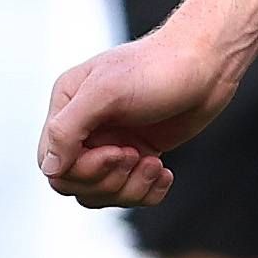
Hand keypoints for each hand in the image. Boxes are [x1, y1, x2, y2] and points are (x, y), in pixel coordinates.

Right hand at [38, 28, 238, 210]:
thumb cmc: (158, 69)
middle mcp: (85, 127)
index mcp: (67, 106)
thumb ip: (68, 128)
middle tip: (137, 154)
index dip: (83, 170)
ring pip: (103, 193)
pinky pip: (130, 192)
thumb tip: (50, 168)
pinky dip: (148, 192)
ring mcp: (112, 142)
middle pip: (75, 184)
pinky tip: (165, 173)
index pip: (52, 163)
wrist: (208, 64)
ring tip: (155, 164)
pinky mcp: (139, 154)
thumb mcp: (106, 92)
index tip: (118, 151)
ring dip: (131, 188)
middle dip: (109, 180)